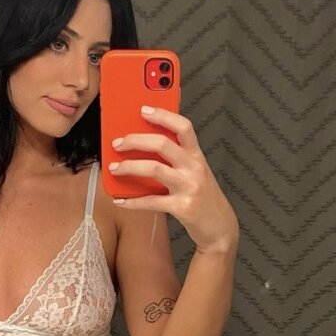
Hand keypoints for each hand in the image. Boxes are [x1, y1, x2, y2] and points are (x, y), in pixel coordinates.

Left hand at [109, 106, 238, 253]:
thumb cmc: (203, 197)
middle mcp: (194, 168)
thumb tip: (141, 147)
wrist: (220, 227)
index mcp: (197, 156)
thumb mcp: (195, 172)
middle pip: (163, 144)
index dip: (163, 115)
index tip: (143, 109)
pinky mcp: (182, 207)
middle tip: (117, 143)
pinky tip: (120, 200)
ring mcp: (189, 187)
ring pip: (154, 169)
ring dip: (130, 167)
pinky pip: (151, 201)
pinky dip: (132, 201)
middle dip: (136, 140)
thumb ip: (175, 159)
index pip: (183, 127)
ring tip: (114, 168)